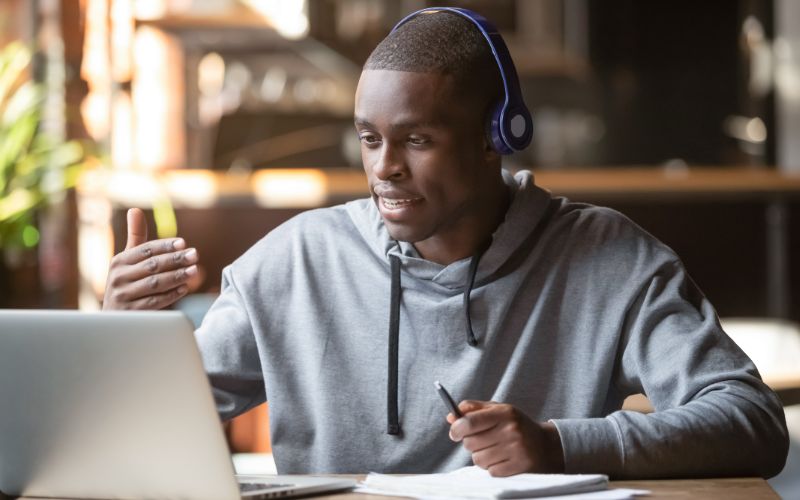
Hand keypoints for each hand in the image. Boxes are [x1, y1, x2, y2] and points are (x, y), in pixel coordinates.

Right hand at [103, 208, 200, 309]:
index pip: (145, 250)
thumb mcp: (127, 261)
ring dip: (177, 276)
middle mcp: (118, 277)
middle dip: (176, 259)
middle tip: (195, 254)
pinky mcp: (130, 312)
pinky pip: (154, 302)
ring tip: (194, 270)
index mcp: (119, 261)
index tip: (184, 243)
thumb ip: (135, 238)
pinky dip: (170, 294)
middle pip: (152, 265)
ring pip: (155, 283)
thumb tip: (135, 210)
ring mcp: (123, 295)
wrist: (112, 318)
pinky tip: (184, 288)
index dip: (165, 246)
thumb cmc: (126, 284)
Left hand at [447, 400, 564, 476]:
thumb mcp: (498, 410)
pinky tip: (502, 459)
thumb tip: (450, 417)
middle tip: (482, 440)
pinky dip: (492, 467)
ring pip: (478, 459)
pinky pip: (491, 471)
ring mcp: (516, 450)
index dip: (456, 429)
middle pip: (471, 443)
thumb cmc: (516, 425)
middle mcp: (511, 430)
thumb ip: (473, 409)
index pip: (470, 422)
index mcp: (505, 413)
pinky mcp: (519, 467)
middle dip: (470, 443)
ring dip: (481, 456)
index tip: (454, 433)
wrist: (546, 445)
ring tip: (493, 450)